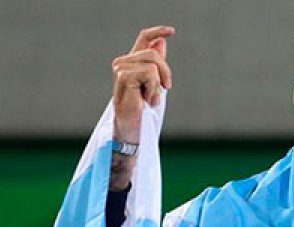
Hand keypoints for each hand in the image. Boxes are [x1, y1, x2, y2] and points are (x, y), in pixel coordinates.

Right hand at [112, 26, 174, 143]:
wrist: (133, 128)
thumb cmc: (143, 110)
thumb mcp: (155, 84)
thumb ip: (157, 64)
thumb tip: (161, 42)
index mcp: (132, 63)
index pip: (144, 39)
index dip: (158, 32)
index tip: (172, 31)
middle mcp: (124, 62)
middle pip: (154, 53)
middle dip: (165, 73)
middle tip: (164, 90)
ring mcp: (121, 68)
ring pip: (153, 64)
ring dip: (158, 85)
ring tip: (149, 98)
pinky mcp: (123, 75)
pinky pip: (150, 74)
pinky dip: (153, 90)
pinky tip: (146, 100)